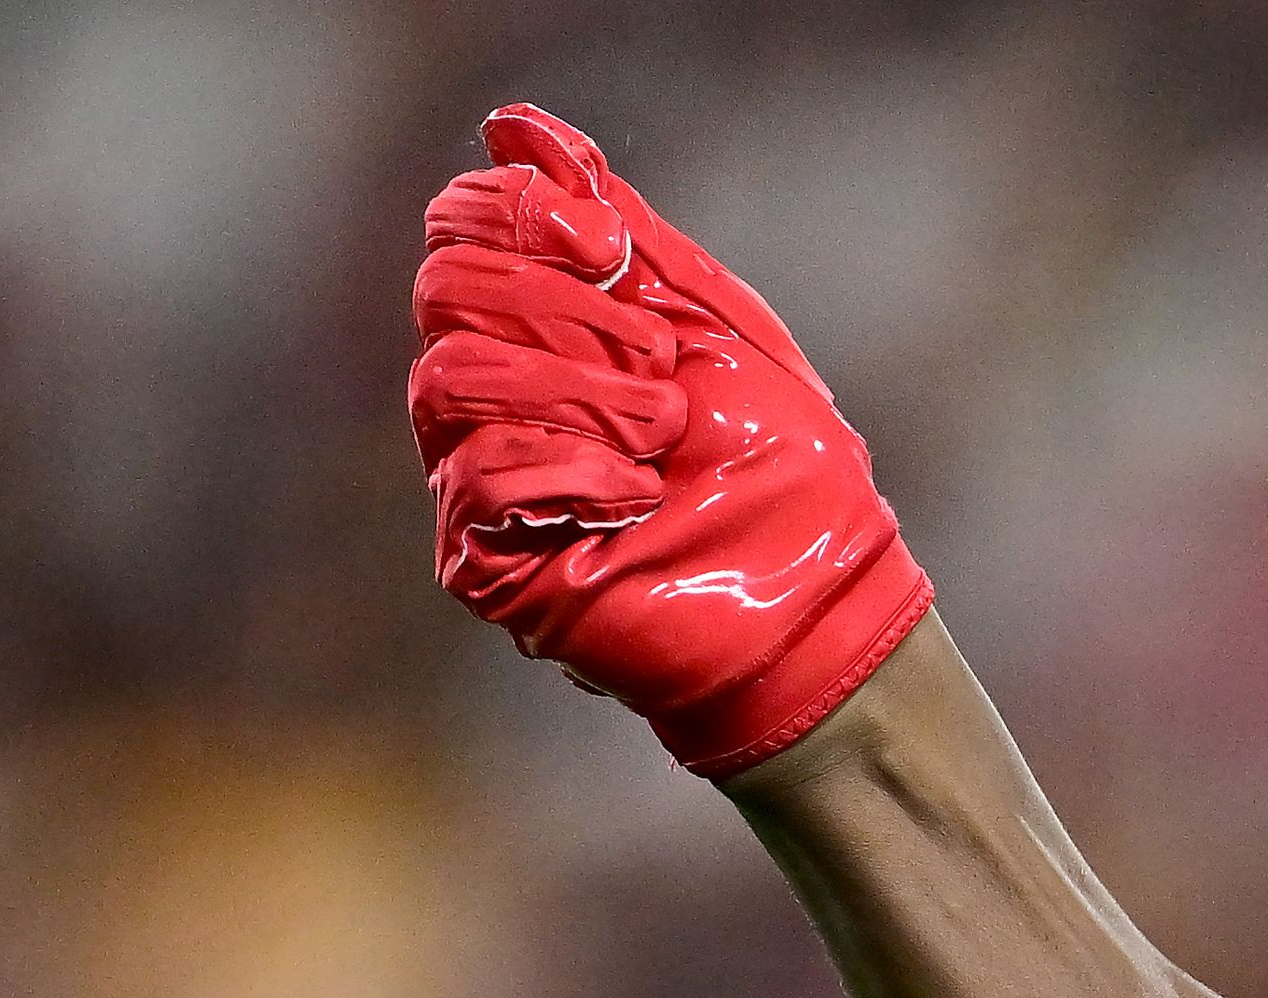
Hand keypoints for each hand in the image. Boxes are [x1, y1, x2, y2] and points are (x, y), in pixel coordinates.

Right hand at [407, 104, 931, 777]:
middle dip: (563, 310)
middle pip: (444, 291)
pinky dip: (567, 471)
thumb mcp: (710, 321)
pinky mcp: (488, 561)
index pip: (459, 230)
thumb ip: (620, 227)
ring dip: (575, 390)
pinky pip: (476, 478)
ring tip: (661, 430)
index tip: (608, 245)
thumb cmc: (781, 468)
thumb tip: (516, 129)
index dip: (518, 215)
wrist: (822, 597)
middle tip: (659, 365)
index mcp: (537, 329)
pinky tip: (635, 496)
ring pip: (451, 377)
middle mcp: (494, 398)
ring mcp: (481, 479)